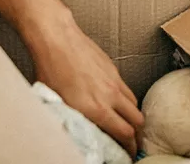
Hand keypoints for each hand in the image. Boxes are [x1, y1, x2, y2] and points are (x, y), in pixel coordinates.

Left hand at [25, 5, 143, 155]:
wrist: (56, 38)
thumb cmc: (50, 68)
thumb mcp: (55, 103)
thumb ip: (71, 120)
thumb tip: (74, 132)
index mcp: (95, 109)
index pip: (124, 134)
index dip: (129, 148)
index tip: (128, 154)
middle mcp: (109, 96)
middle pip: (137, 121)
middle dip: (138, 136)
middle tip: (133, 143)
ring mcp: (113, 81)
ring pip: (134, 105)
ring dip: (134, 118)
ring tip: (128, 124)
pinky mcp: (113, 69)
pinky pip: (127, 89)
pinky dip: (127, 100)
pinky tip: (118, 102)